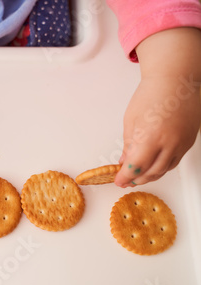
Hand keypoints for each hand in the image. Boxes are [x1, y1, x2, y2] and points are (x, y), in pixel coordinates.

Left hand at [114, 27, 200, 186]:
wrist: (175, 80)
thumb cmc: (151, 94)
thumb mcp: (131, 120)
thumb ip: (128, 144)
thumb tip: (125, 160)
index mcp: (150, 137)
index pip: (136, 167)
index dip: (125, 177)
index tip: (119, 181)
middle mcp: (168, 143)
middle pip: (151, 172)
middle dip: (137, 179)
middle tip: (126, 180)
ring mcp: (181, 143)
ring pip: (164, 169)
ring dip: (150, 175)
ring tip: (138, 175)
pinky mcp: (189, 141)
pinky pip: (174, 161)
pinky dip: (163, 167)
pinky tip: (153, 166)